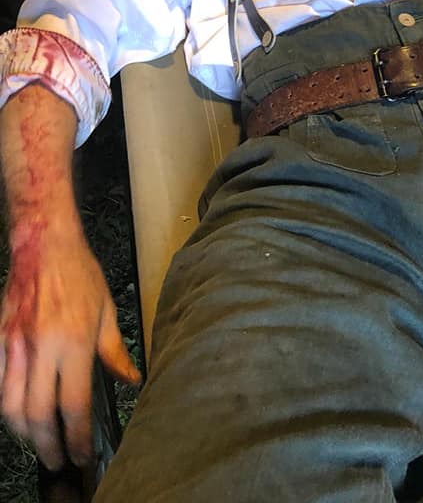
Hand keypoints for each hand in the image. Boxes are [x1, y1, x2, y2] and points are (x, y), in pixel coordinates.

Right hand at [0, 220, 140, 470]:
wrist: (44, 244)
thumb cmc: (78, 272)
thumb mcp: (107, 311)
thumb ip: (115, 352)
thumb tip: (130, 378)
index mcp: (74, 341)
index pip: (73, 404)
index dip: (77, 436)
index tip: (81, 452)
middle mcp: (42, 346)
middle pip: (37, 414)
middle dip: (48, 445)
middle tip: (57, 459)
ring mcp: (14, 344)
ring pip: (9, 405)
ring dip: (24, 432)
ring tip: (39, 442)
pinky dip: (6, 405)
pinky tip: (18, 413)